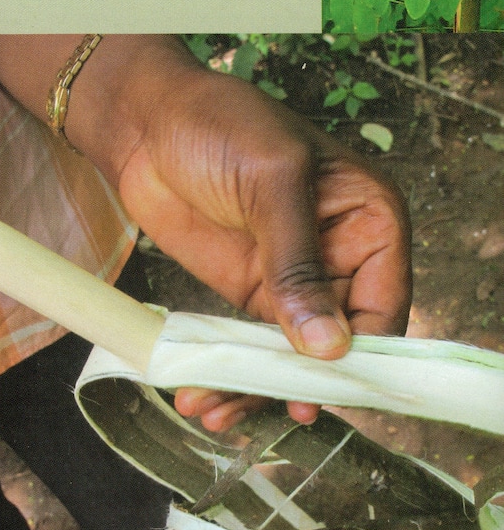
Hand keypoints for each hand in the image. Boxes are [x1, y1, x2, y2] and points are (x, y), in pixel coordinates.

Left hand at [105, 49, 410, 431]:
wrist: (145, 119)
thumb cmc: (218, 123)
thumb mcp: (269, 180)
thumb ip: (298, 262)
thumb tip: (329, 346)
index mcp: (370, 219)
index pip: (384, 306)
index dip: (357, 356)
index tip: (316, 390)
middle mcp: (342, 255)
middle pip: (340, 344)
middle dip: (299, 384)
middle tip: (259, 409)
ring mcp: (294, 278)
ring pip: (293, 356)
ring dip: (257, 388)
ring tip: (213, 410)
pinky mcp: (250, 289)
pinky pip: (252, 346)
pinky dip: (230, 374)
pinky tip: (204, 396)